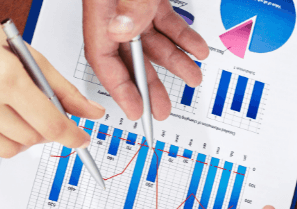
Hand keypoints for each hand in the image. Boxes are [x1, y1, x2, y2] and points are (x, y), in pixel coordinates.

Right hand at [0, 1, 103, 158]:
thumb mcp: (27, 55)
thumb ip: (63, 89)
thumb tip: (91, 114)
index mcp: (5, 77)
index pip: (50, 124)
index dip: (71, 136)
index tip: (80, 140)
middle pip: (31, 140)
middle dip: (41, 129)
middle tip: (34, 112)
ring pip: (7, 151)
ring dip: (17, 138)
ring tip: (8, 113)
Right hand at [83, 0, 208, 120]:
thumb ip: (129, 4)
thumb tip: (123, 30)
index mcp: (101, 9)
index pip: (102, 58)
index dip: (119, 89)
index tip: (136, 110)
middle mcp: (114, 10)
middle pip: (128, 57)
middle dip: (148, 85)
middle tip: (161, 109)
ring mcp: (132, 4)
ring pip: (152, 42)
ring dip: (173, 62)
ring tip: (192, 78)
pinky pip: (165, 22)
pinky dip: (181, 37)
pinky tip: (195, 50)